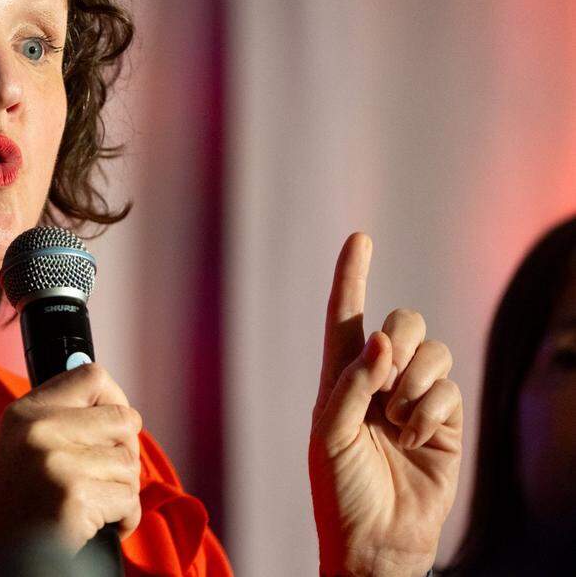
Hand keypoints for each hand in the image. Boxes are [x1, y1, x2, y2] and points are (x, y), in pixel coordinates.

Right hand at [0, 363, 141, 573]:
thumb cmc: (14, 505)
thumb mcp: (24, 444)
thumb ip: (62, 418)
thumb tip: (119, 405)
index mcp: (26, 411)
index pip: (92, 376)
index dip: (115, 398)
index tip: (114, 427)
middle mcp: (39, 429)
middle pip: (123, 419)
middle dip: (126, 452)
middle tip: (107, 475)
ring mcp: (56, 463)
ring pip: (129, 464)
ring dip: (122, 492)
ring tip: (93, 505)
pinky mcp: (73, 498)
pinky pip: (129, 500)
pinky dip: (124, 519)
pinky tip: (97, 526)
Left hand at [309, 233, 462, 576]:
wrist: (377, 541)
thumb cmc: (340, 490)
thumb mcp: (330, 433)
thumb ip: (352, 381)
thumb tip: (380, 338)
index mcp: (339, 377)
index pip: (345, 316)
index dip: (352, 276)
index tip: (360, 238)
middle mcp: (378, 380)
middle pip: (402, 322)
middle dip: (398, 338)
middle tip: (385, 374)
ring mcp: (414, 399)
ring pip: (432, 351)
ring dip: (414, 382)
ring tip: (396, 421)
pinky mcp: (444, 420)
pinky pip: (448, 388)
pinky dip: (429, 410)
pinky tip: (413, 438)